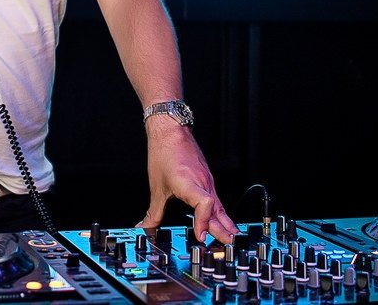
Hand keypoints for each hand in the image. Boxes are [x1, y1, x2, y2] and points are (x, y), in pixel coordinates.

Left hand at [138, 119, 239, 243]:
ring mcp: (207, 181)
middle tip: (228, 246)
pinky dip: (220, 213)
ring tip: (232, 237)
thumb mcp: (156, 187)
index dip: (203, 222)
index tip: (200, 236)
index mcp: (190, 184)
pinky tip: (223, 220)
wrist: (170, 131)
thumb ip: (153, 212)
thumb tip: (145, 227)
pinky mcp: (207, 180)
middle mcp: (203, 183)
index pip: (204, 204)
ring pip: (219, 206)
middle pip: (217, 210)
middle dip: (223, 230)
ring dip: (226, 223)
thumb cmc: (164, 153)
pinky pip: (217, 200)